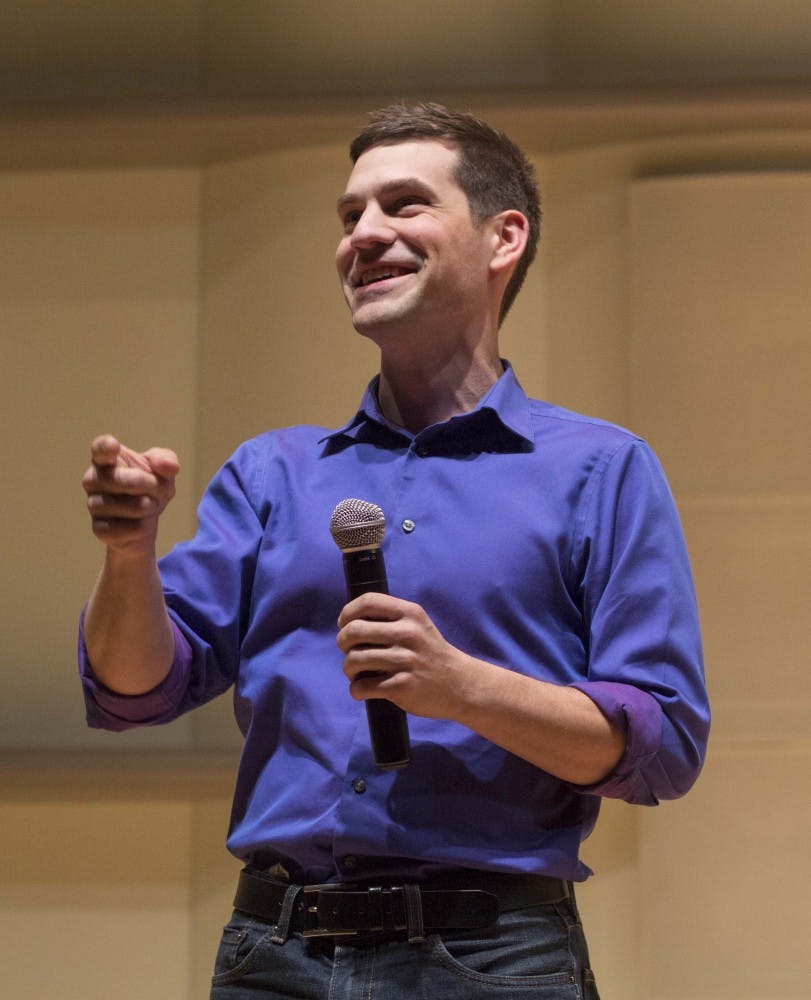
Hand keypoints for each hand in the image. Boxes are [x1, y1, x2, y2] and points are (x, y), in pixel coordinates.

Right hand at [82, 434, 178, 554]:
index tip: (114, 446)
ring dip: (151, 506)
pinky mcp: (100, 529)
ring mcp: (94, 505)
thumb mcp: (162, 469)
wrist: (144, 521)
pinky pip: (133, 528)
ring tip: (148, 505)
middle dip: (151, 484)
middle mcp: (93, 479)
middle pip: (122, 480)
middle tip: (158, 487)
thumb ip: (166, 460)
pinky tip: (140, 522)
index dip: (105, 447)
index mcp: (106, 459)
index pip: (100, 449)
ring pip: (134, 506)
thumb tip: (170, 466)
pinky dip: (145, 526)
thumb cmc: (149, 487)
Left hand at [336, 593, 471, 719]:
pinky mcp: (401, 686)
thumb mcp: (418, 625)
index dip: (347, 613)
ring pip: (353, 660)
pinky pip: (362, 686)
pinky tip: (363, 689)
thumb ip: (390, 618)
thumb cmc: (431, 654)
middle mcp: (407, 634)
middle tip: (348, 651)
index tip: (344, 625)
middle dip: (343, 643)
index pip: (367, 601)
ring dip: (348, 669)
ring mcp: (405, 660)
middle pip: (353, 631)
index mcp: (410, 614)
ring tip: (356, 672)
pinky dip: (356, 690)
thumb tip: (349, 620)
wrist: (460, 685)